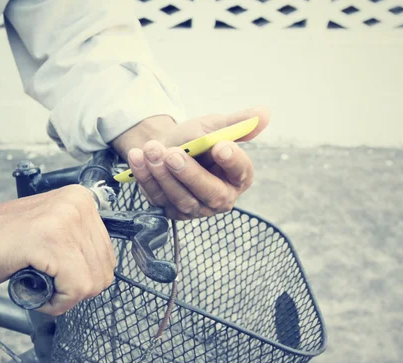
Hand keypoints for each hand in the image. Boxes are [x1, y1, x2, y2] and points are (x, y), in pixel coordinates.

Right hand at [0, 185, 115, 315]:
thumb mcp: (52, 235)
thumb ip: (79, 245)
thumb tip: (102, 275)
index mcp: (82, 201)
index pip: (107, 258)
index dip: (82, 279)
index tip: (54, 277)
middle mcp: (79, 205)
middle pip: (103, 273)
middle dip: (73, 291)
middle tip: (42, 284)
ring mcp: (65, 221)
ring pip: (91, 283)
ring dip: (63, 298)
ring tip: (35, 282)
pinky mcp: (49, 240)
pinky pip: (75, 288)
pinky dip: (55, 302)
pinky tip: (31, 288)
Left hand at [112, 106, 269, 218]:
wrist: (165, 147)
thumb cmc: (195, 139)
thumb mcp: (215, 126)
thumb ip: (237, 122)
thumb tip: (264, 112)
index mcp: (238, 176)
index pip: (241, 171)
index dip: (233, 160)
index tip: (220, 145)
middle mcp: (220, 197)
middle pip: (210, 193)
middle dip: (190, 174)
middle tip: (172, 154)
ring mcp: (196, 208)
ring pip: (181, 198)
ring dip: (163, 174)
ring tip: (151, 149)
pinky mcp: (172, 211)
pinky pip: (158, 198)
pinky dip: (146, 177)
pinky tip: (138, 158)